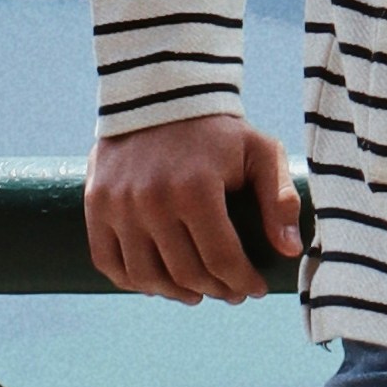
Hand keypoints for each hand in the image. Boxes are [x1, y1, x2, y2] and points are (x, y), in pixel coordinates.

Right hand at [85, 112, 301, 305]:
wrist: (160, 93)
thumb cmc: (218, 130)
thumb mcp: (260, 152)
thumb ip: (280, 198)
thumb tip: (289, 252)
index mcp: (196, 189)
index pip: (222, 260)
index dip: (243, 283)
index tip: (256, 288)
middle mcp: (152, 200)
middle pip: (186, 273)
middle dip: (216, 291)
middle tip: (231, 291)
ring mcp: (119, 203)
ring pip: (146, 276)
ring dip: (175, 294)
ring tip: (195, 292)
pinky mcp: (96, 203)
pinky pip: (108, 262)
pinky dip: (133, 282)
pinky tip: (157, 282)